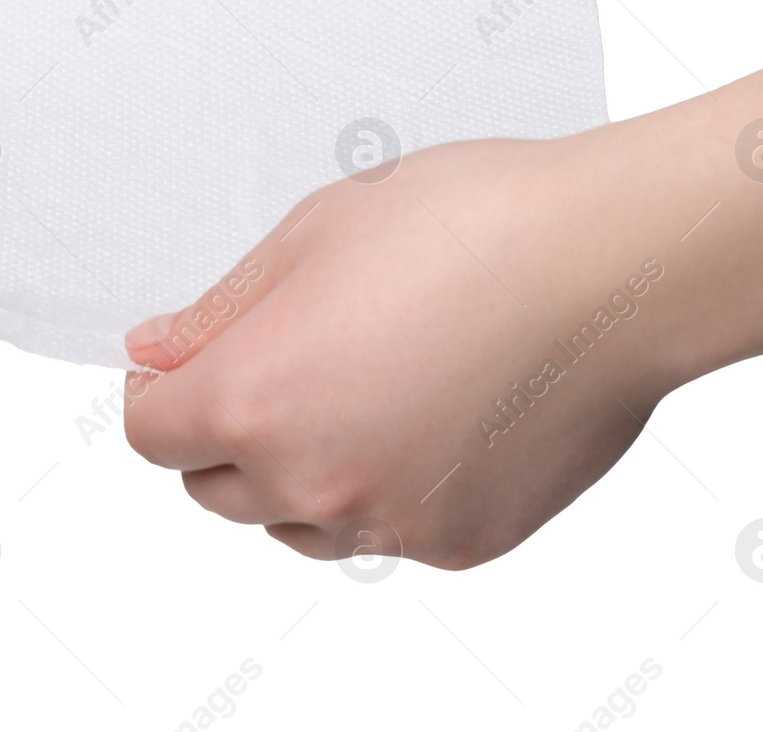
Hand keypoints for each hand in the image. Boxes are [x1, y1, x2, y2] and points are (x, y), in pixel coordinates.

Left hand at [123, 0, 762, 567]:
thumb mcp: (312, 234)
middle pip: (215, 489)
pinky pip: (386, 532)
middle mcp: (315, 483)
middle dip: (221, 431)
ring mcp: (393, 524)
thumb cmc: (467, 222)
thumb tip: (152, 352)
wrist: (609, 263)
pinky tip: (427, 411)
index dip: (162, 387)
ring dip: (299, 470)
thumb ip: (219, 311)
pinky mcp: (465, 541)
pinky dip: (384, 488)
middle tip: (277, 357)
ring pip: (299, 524)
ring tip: (359, 383)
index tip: (188, 357)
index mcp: (257, 402)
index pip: (152, 434)